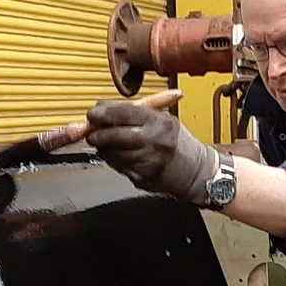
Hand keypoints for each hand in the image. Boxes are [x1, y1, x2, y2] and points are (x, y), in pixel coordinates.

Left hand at [85, 102, 215, 203]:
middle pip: (114, 135)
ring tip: (107, 144)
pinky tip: (119, 157)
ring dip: (104, 149)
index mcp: (159, 122)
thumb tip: (104, 108)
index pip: (124, 113)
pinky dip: (113, 161)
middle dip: (97, 133)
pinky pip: (118, 167)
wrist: (194, 171)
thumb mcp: (164, 120)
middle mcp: (154, 141)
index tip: (93, 113)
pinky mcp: (142, 177)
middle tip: (91, 132)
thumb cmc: (177, 143)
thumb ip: (135, 115)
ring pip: (113, 153)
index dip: (103, 112)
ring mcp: (147, 161)